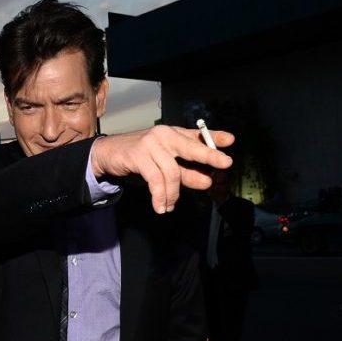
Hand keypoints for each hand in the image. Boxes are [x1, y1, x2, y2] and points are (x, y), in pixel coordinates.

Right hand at [91, 125, 233, 213]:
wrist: (110, 153)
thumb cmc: (142, 156)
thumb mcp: (165, 160)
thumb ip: (186, 168)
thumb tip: (207, 181)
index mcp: (174, 133)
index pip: (198, 135)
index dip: (215, 138)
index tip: (231, 141)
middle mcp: (165, 135)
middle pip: (190, 147)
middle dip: (208, 156)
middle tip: (222, 167)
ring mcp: (151, 144)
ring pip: (172, 172)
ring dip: (174, 193)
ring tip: (170, 206)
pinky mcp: (138, 155)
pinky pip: (155, 179)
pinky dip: (160, 196)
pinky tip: (161, 207)